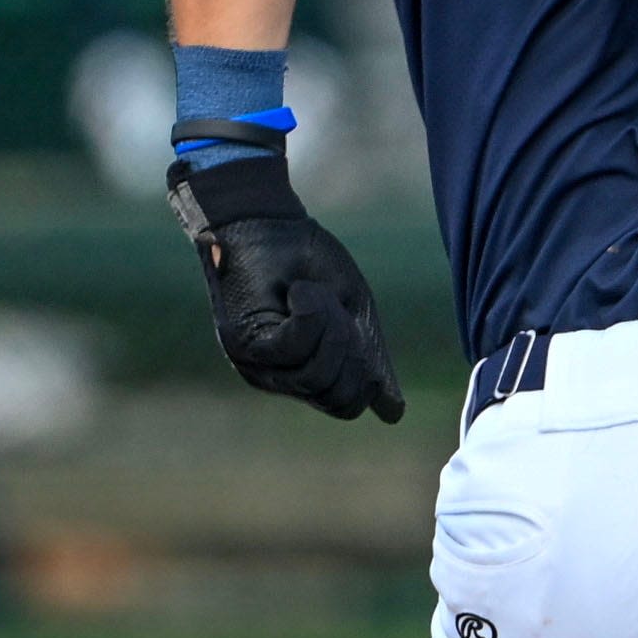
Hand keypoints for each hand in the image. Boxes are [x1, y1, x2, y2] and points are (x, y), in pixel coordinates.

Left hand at [169, 149, 405, 422]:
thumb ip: (369, 361)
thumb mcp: (352, 313)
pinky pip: (295, 348)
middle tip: (332, 305)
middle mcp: (277, 381)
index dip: (365, 371)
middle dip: (352, 348)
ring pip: (316, 375)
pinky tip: (299, 292)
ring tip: (311, 293)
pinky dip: (310, 313)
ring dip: (330, 325)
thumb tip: (394, 415)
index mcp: (303, 376)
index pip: (345, 405)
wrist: (269, 223)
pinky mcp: (244, 344)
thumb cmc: (308, 264)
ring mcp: (256, 367)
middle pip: (336, 399)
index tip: (354, 325)